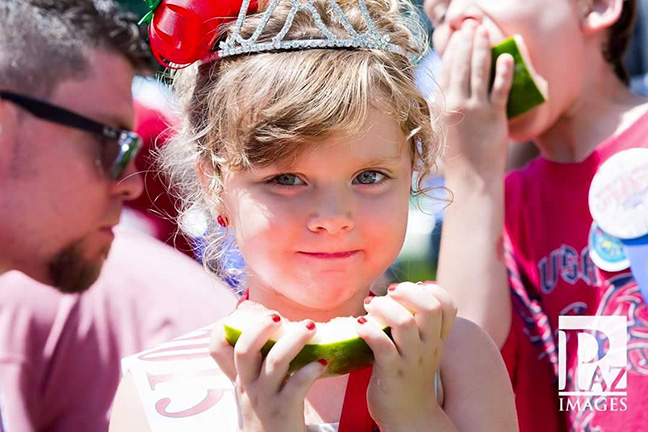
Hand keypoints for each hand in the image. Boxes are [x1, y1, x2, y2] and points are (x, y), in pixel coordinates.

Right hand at [209, 304, 326, 431]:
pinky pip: (296, 385)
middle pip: (245, 350)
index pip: (227, 347)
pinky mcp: (284, 410)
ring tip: (311, 327)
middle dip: (261, 328)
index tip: (265, 313)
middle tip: (279, 316)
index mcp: (242, 377)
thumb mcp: (256, 389)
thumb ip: (262, 364)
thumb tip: (280, 331)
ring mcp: (265, 398)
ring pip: (275, 362)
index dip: (243, 327)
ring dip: (294, 341)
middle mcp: (249, 386)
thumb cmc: (269, 413)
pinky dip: (310, 370)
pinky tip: (323, 362)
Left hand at [356, 282, 456, 429]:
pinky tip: (359, 325)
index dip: (431, 290)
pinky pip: (382, 346)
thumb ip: (417, 322)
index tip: (410, 289)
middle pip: (430, 308)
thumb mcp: (421, 347)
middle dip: (407, 292)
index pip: (447, 305)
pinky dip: (368, 330)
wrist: (408, 416)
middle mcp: (428, 346)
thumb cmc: (408, 374)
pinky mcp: (391, 372)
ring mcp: (411, 360)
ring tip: (369, 306)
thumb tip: (395, 290)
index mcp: (437, 338)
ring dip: (383, 307)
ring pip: (405, 323)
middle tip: (388, 293)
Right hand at [439, 21, 513, 181]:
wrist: (471, 178)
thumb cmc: (456, 158)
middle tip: (473, 26)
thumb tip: (436, 94)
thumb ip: (439, 110)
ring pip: (479, 71)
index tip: (458, 37)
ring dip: (482, 48)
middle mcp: (457, 103)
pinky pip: (500, 88)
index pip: (447, 71)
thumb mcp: (440, 130)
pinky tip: (507, 56)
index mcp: (443, 106)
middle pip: (462, 65)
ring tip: (486, 32)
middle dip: (467, 42)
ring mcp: (476, 108)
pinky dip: (503, 71)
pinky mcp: (494, 116)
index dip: (453, 51)